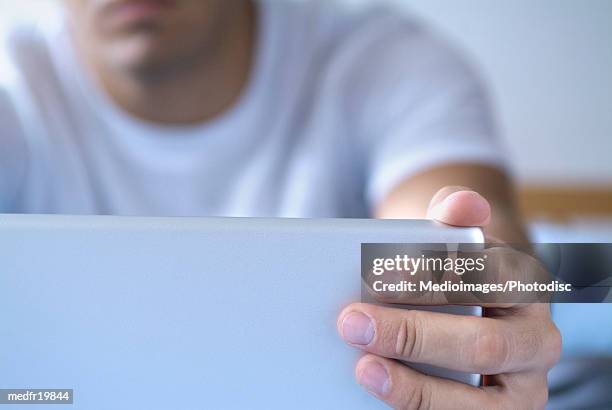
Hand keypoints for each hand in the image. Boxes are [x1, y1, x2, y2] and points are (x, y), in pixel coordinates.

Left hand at [337, 187, 561, 408]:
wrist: (468, 306)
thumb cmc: (455, 270)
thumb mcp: (456, 236)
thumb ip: (455, 213)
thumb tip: (462, 204)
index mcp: (527, 288)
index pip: (489, 283)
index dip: (437, 282)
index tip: (385, 276)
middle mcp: (536, 343)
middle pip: (482, 347)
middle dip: (414, 336)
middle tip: (354, 324)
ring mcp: (519, 390)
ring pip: (477, 404)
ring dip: (414, 389)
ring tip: (364, 368)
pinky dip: (416, 407)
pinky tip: (378, 389)